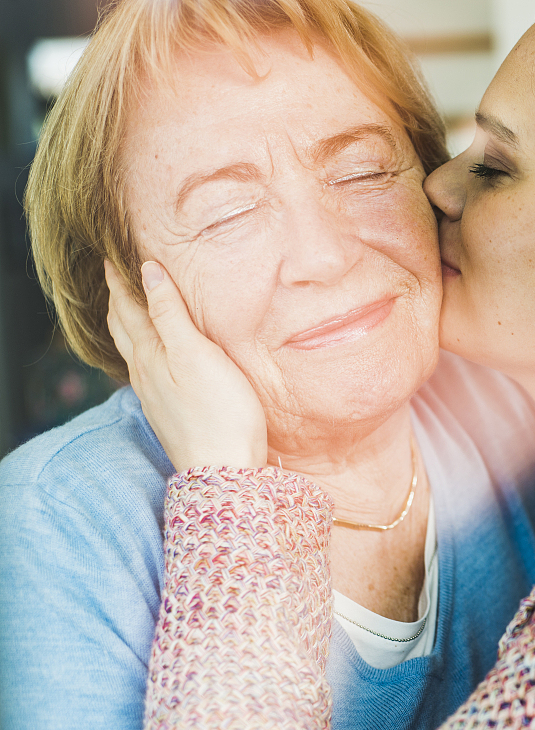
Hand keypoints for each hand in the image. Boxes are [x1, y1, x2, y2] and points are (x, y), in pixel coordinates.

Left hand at [106, 261, 266, 469]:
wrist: (225, 469)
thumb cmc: (219, 411)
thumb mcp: (195, 354)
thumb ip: (170, 313)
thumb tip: (148, 271)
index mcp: (149, 355)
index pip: (128, 309)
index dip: (120, 283)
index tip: (112, 258)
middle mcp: (145, 374)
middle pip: (123, 330)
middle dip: (117, 302)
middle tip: (115, 278)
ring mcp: (156, 396)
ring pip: (133, 352)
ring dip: (128, 327)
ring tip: (129, 311)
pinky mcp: (171, 412)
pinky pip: (147, 371)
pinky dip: (145, 352)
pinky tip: (155, 358)